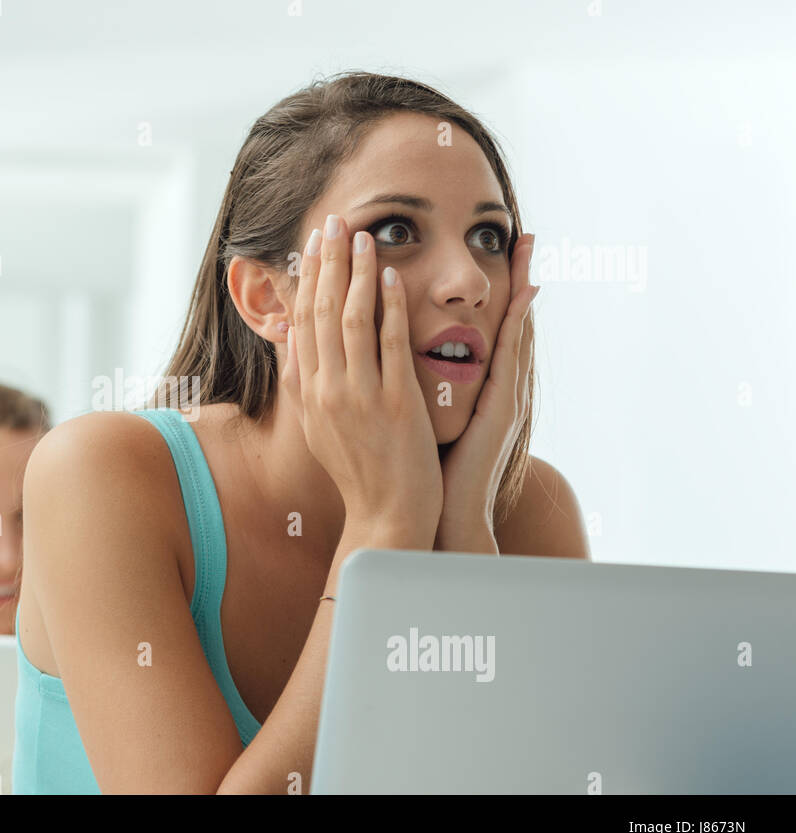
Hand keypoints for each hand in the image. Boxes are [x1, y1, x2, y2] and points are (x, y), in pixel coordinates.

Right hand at [282, 214, 443, 546]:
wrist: (386, 515)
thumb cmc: (358, 472)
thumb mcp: (318, 427)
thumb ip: (306, 383)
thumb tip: (292, 342)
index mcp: (310, 392)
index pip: (304, 321)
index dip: (309, 278)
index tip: (315, 244)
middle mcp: (328, 390)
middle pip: (324, 312)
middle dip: (330, 262)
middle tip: (336, 222)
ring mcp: (360, 396)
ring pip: (354, 320)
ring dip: (359, 273)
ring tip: (365, 237)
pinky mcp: (394, 404)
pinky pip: (389, 345)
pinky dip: (389, 307)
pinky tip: (392, 278)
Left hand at [435, 233, 539, 551]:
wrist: (436, 514)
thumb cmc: (421, 468)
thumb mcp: (412, 413)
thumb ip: (408, 380)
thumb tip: (384, 352)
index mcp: (473, 386)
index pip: (484, 327)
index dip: (491, 290)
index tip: (495, 251)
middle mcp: (493, 387)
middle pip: (507, 321)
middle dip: (517, 278)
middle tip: (526, 235)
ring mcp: (504, 398)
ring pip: (516, 333)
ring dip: (524, 290)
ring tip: (530, 252)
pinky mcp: (502, 411)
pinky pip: (511, 360)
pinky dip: (518, 328)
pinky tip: (526, 298)